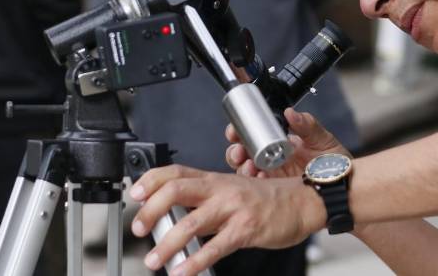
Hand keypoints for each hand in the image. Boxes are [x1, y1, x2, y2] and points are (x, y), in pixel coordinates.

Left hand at [130, 165, 325, 275]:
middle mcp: (220, 190)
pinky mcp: (245, 230)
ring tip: (154, 260)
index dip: (151, 181)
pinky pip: (215, 247)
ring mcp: (233, 209)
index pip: (175, 172)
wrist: (303, 201)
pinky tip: (182, 272)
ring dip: (167, 244)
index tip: (134, 194)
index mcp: (214, 180)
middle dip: (151, 210)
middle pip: (176, 190)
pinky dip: (194, 262)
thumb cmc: (267, 200)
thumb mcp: (232, 192)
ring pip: (191, 222)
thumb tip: (174, 218)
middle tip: (139, 228)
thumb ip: (204, 203)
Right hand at [225, 107, 348, 178]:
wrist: (345, 188)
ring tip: (250, 167)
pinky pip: (257, 190)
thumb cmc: (335, 163)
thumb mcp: (323, 139)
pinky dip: (253, 185)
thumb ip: (308, 125)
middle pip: (243, 153)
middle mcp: (273, 158)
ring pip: (246, 172)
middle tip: (239, 152)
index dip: (241, 131)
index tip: (235, 130)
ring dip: (242, 168)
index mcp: (280, 142)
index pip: (254, 134)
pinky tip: (260, 181)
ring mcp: (273, 177)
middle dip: (235, 151)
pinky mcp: (275, 194)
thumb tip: (291, 113)